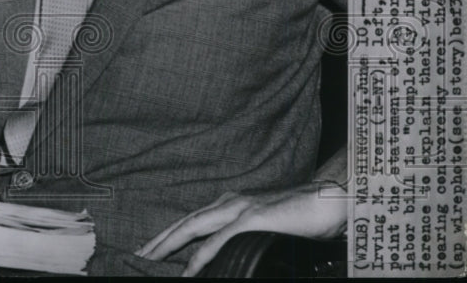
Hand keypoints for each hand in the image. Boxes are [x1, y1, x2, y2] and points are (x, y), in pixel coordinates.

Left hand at [136, 182, 346, 275]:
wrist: (331, 201)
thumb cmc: (302, 217)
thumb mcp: (265, 227)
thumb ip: (242, 237)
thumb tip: (227, 255)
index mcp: (230, 203)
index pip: (191, 221)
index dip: (168, 234)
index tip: (150, 248)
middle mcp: (229, 202)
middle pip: (184, 223)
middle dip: (159, 240)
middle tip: (138, 255)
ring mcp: (239, 209)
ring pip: (194, 227)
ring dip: (169, 245)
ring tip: (150, 259)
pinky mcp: (252, 218)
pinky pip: (219, 240)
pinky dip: (201, 256)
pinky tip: (188, 269)